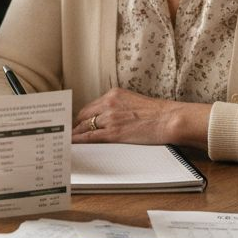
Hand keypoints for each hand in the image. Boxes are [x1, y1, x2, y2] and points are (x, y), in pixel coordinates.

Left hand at [72, 87, 206, 145]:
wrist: (170, 119)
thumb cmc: (158, 113)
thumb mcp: (133, 102)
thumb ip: (119, 106)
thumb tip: (109, 117)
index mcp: (114, 94)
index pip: (91, 106)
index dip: (82, 116)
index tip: (76, 122)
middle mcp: (109, 103)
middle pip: (84, 115)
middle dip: (76, 125)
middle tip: (69, 132)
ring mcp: (110, 117)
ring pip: (85, 126)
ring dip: (76, 133)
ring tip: (68, 139)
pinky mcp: (114, 132)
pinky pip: (90, 137)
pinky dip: (79, 140)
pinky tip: (73, 143)